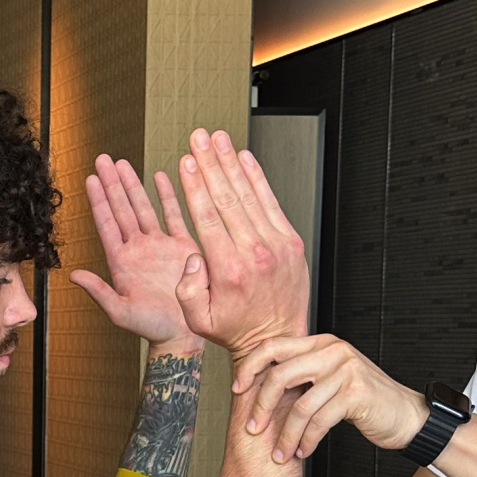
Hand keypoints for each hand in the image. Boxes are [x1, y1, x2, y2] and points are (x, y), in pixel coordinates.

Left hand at [67, 153, 202, 349]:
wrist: (183, 333)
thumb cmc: (151, 328)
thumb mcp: (120, 311)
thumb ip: (98, 292)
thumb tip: (74, 275)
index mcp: (121, 262)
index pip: (107, 224)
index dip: (98, 200)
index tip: (90, 179)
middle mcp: (138, 249)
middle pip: (122, 208)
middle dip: (112, 183)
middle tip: (103, 159)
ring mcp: (159, 245)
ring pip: (143, 207)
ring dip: (133, 184)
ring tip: (123, 163)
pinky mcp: (181, 246)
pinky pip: (173, 215)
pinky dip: (167, 195)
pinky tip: (160, 177)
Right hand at [172, 132, 310, 358]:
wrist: (278, 338)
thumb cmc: (235, 328)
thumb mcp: (198, 320)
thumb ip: (187, 289)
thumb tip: (192, 255)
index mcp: (228, 270)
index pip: (208, 217)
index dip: (195, 185)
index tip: (185, 162)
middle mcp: (254, 254)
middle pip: (227, 198)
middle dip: (210, 164)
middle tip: (197, 138)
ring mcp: (276, 245)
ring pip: (249, 194)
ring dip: (231, 163)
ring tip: (217, 139)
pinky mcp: (291, 242)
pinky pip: (271, 203)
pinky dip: (258, 178)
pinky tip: (244, 158)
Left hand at [230, 334, 427, 463]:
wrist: (406, 415)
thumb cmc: (366, 400)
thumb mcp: (332, 378)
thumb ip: (304, 374)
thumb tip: (262, 386)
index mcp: (322, 343)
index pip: (274, 346)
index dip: (250, 367)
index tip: (238, 388)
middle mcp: (333, 351)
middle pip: (280, 375)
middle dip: (261, 406)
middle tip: (254, 428)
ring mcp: (346, 371)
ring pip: (299, 405)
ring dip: (285, 435)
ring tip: (281, 452)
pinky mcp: (355, 394)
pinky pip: (319, 421)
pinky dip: (307, 440)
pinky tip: (303, 450)